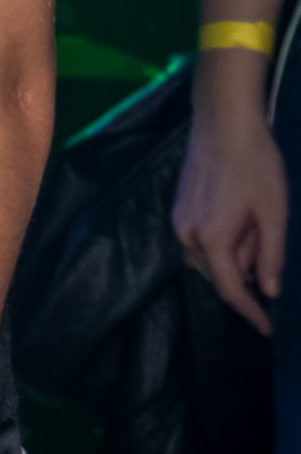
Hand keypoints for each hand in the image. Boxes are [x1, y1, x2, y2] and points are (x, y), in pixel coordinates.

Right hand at [178, 68, 284, 331]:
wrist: (223, 124)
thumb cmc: (255, 165)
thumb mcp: (274, 212)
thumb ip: (271, 254)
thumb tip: (269, 290)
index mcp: (212, 239)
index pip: (230, 289)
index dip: (250, 312)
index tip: (267, 329)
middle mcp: (187, 235)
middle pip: (217, 275)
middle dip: (245, 276)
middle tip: (271, 253)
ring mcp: (179, 221)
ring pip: (208, 259)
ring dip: (235, 258)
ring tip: (259, 232)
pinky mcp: (180, 209)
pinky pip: (200, 241)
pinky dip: (223, 244)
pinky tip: (242, 223)